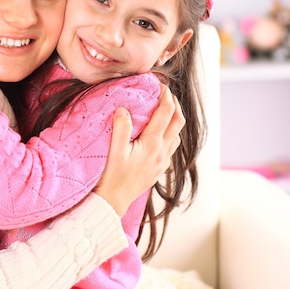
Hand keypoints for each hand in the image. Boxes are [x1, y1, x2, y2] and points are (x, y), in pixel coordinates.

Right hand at [93, 84, 182, 215]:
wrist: (112, 202)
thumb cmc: (111, 177)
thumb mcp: (114, 150)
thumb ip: (121, 128)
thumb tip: (124, 109)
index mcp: (152, 144)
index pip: (166, 113)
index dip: (166, 96)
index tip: (160, 85)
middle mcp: (162, 152)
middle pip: (178, 122)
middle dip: (174, 104)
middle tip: (165, 93)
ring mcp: (162, 162)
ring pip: (177, 135)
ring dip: (174, 119)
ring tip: (163, 109)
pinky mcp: (159, 169)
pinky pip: (171, 147)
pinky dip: (169, 133)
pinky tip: (158, 133)